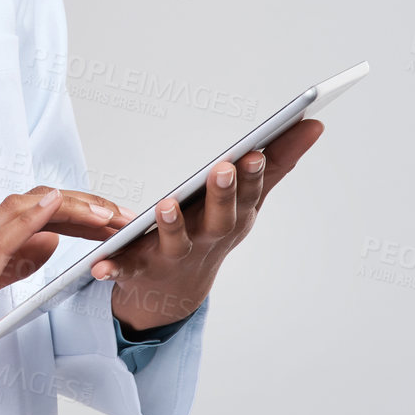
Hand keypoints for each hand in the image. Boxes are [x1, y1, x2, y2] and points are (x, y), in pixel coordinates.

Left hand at [91, 119, 324, 332]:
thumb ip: (278, 161)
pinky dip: (115, 268)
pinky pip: (126, 269)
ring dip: (172, 224)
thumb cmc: (215, 230)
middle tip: (222, 168)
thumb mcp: (248, 199)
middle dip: (222, 193)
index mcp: (234, 217)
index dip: (253, 175)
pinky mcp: (140, 268)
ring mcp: (175, 255)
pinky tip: (100, 266)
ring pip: (175, 241)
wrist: (176, 291)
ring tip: (165, 204)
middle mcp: (208, 238)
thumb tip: (313, 123)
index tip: (256, 153)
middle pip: (218, 217)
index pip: (248, 194)